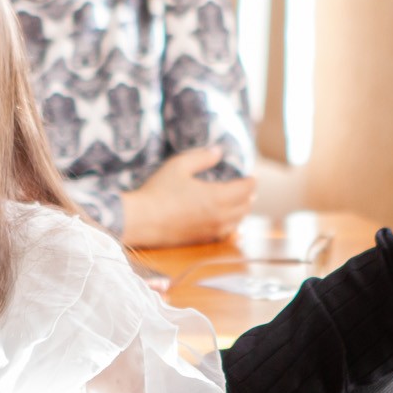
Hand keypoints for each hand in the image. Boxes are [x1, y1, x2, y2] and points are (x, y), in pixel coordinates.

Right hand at [118, 147, 256, 247]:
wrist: (141, 220)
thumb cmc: (158, 191)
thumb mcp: (179, 165)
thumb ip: (202, 157)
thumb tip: (218, 151)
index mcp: (218, 196)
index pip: (247, 189)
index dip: (252, 180)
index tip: (251, 174)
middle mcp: (220, 216)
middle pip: (246, 206)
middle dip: (249, 195)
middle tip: (247, 187)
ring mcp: (212, 231)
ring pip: (238, 222)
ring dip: (242, 211)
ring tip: (240, 202)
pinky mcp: (202, 240)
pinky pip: (226, 234)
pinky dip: (232, 225)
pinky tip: (226, 221)